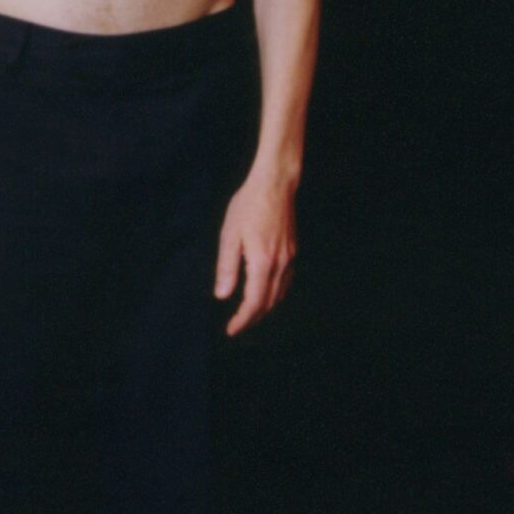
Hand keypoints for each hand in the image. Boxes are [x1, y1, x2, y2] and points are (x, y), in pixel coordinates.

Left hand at [215, 172, 296, 336]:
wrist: (275, 183)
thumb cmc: (249, 205)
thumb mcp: (230, 235)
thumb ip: (226, 267)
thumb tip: (222, 295)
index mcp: (262, 262)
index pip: (253, 302)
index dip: (242, 320)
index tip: (231, 330)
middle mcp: (279, 264)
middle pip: (268, 303)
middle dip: (252, 318)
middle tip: (237, 326)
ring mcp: (289, 257)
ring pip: (279, 294)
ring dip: (264, 308)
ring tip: (249, 314)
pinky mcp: (292, 250)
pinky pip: (285, 281)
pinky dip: (275, 294)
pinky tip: (266, 292)